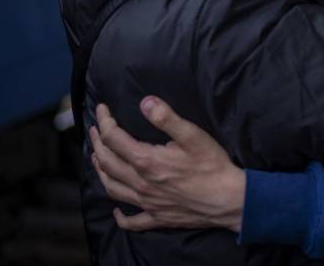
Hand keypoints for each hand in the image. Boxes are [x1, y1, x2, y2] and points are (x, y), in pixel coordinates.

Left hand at [89, 97, 245, 232]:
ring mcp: (147, 202)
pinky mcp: (158, 217)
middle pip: (107, 162)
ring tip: (97, 158)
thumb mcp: (192, 135)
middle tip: (95, 129)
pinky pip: (133, 221)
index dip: (105, 121)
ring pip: (112, 188)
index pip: (114, 138)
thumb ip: (166, 117)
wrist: (228, 199)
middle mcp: (140, 183)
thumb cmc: (212, 165)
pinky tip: (117, 212)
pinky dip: (121, 217)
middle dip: (97, 143)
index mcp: (146, 160)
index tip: (102, 108)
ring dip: (100, 171)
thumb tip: (145, 102)